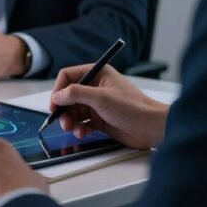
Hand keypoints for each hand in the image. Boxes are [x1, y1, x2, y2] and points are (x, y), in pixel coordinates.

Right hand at [49, 63, 168, 148]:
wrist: (152, 128)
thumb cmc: (133, 107)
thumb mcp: (101, 98)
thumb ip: (76, 94)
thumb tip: (58, 95)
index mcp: (97, 74)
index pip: (68, 76)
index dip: (58, 90)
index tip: (54, 104)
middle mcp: (96, 87)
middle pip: (68, 96)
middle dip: (64, 110)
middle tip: (63, 122)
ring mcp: (98, 104)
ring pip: (74, 111)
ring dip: (71, 121)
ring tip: (74, 130)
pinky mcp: (100, 119)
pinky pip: (82, 123)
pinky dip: (80, 128)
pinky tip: (84, 133)